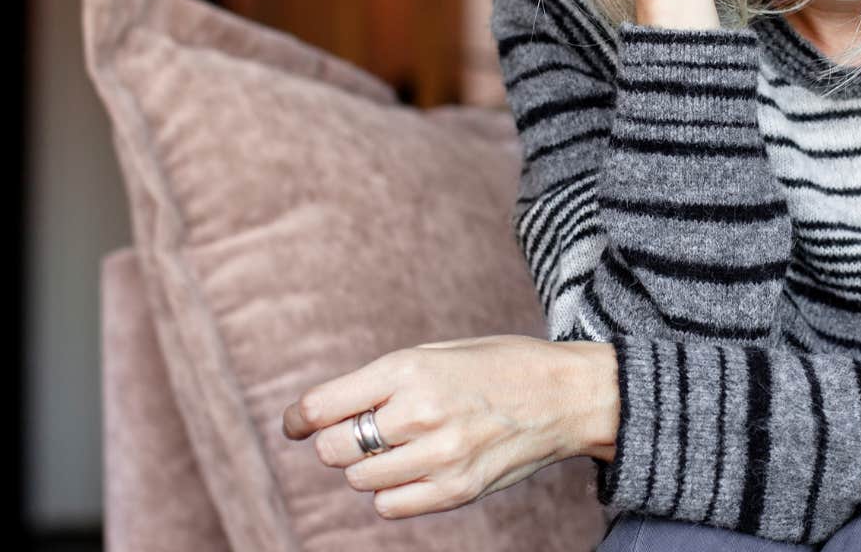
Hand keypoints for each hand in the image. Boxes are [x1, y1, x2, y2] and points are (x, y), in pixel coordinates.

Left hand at [281, 335, 607, 519]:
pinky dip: (391, 493)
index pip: (324, 406)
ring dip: (366, 468)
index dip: (299, 417)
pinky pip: (391, 506)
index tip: (295, 423)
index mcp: (409, 369)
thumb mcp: (436, 353)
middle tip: (359, 433)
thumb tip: (316, 417)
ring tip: (397, 448)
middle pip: (335, 450)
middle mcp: (420, 413)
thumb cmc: (497, 367)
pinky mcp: (457, 489)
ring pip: (360, 481)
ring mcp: (440, 456)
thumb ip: (380, 382)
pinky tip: (411, 471)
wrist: (565, 395)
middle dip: (336, 442)